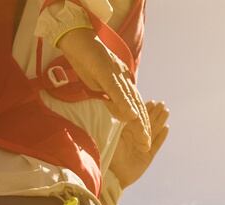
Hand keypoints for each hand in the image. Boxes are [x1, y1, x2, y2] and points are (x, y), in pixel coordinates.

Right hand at [56, 28, 148, 149]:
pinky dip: (124, 104)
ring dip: (138, 120)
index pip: (135, 105)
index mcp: (122, 82)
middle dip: (144, 127)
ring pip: (131, 100)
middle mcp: (123, 79)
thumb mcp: (99, 85)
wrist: (77, 38)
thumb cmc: (86, 61)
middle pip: (137, 105)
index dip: (141, 123)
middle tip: (147, 146)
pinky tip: (131, 117)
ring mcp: (116, 75)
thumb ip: (110, 98)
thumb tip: (119, 112)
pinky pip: (117, 91)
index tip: (144, 141)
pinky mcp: (106, 72)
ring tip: (144, 138)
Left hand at [110, 100, 169, 188]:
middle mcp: (135, 138)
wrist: (112, 175)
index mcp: (126, 132)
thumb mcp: (111, 137)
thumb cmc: (108, 155)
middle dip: (155, 113)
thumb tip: (119, 108)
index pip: (137, 118)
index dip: (145, 110)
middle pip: (147, 123)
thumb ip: (117, 125)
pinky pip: (156, 145)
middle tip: (162, 103)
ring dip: (160, 121)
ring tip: (166, 111)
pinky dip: (161, 137)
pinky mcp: (147, 157)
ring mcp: (142, 146)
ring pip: (153, 131)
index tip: (152, 101)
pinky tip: (166, 128)